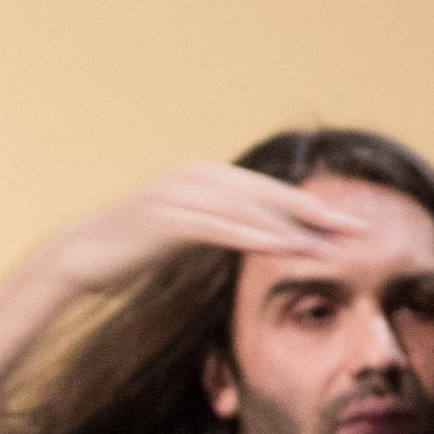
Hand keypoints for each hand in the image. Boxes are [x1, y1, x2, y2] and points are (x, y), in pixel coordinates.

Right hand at [37, 163, 371, 294]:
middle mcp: (195, 177)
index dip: (311, 207)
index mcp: (203, 177)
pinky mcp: (164, 217)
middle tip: (357, 228)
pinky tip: (281, 248)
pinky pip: (218, 226)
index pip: (268, 191)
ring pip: (248, 208)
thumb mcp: (181, 235)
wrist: (76, 256)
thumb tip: (250, 239)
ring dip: (291, 227)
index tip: (349, 224)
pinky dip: (252, 236)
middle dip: (315, 212)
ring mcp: (179, 193)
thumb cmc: (128, 251)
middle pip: (268, 193)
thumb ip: (215, 227)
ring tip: (328, 243)